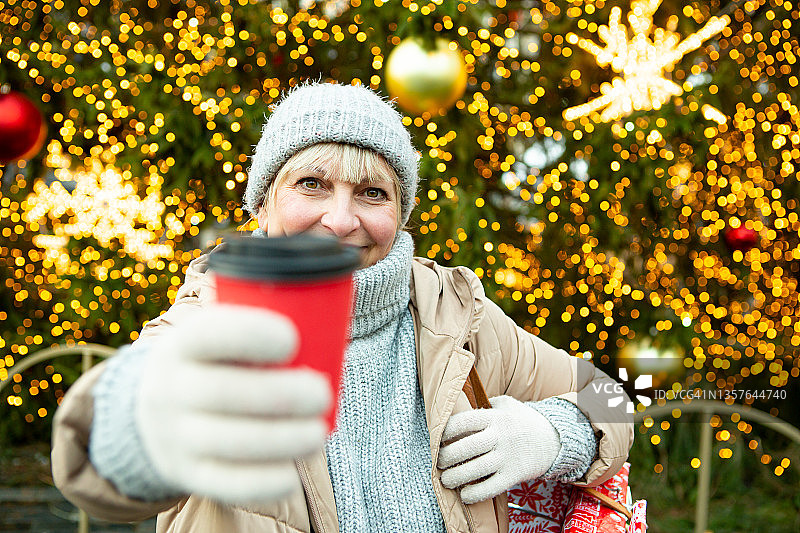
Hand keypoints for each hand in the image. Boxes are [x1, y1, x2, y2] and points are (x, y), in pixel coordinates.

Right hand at [136, 304, 330, 504]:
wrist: (153, 416)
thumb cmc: (215, 366)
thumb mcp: (217, 337)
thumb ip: (257, 330)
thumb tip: (327, 324)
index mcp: (183, 345)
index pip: (209, 334)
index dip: (251, 334)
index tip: (292, 340)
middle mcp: (170, 389)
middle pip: (223, 393)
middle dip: (283, 396)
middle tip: (323, 394)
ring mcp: (176, 437)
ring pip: (230, 442)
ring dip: (284, 439)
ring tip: (318, 433)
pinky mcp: (189, 475)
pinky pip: (228, 485)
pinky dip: (265, 482)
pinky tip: (292, 473)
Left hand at [438, 395, 560, 503]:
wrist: (553, 439)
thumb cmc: (522, 420)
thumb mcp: (505, 404)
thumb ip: (484, 404)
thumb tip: (458, 403)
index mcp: (495, 417)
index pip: (464, 421)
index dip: (446, 430)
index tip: (438, 437)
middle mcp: (500, 436)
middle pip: (467, 447)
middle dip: (447, 456)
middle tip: (439, 462)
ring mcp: (507, 457)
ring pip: (476, 470)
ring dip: (456, 477)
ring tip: (446, 480)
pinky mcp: (514, 475)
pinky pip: (491, 488)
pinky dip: (475, 494)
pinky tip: (465, 494)